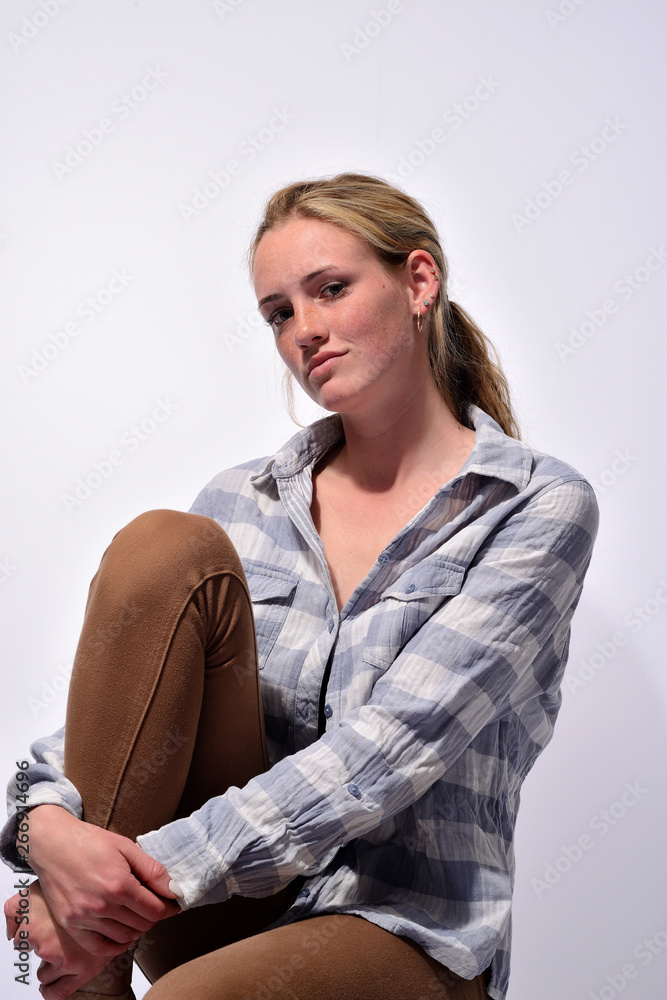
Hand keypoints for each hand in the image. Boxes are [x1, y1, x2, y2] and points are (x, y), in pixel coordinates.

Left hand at [5, 880, 123, 999]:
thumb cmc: (71, 889)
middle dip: (42, 947)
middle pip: (34, 955)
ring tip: (61, 951)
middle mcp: (47, 944)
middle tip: (55, 935)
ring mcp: (65, 959)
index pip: (19, 941)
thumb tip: (10, 932)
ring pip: (44, 974)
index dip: (28, 935)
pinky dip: (51, 990)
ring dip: (48, 966)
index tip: (38, 928)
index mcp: (34, 926)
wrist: (110, 893)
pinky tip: (52, 983)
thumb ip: (13, 911)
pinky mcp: (82, 970)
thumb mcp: (33, 891)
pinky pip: (58, 992)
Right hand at [24, 805, 179, 953]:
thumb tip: (174, 889)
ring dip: (136, 929)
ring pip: (123, 937)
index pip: (155, 910)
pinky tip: (122, 935)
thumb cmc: (90, 842)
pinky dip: (114, 945)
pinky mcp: (70, 924)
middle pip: (141, 924)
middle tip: (155, 906)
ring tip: (138, 916)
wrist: (53, 844)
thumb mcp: (126, 847)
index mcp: (119, 884)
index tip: (173, 904)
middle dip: (154, 916)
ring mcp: (84, 917)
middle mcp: (102, 905)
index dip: (169, 908)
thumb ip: (153, 870)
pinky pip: (98, 947)